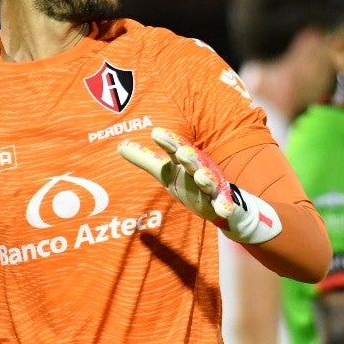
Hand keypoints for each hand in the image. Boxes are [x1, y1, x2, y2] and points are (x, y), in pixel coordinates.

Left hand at [118, 127, 282, 243]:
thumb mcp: (165, 172)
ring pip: (209, 181)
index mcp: (184, 162)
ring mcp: (211, 187)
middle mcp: (198, 170)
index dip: (167, 142)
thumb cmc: (188, 182)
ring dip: (205, 178)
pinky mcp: (222, 203)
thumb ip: (144, 159)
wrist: (219, 203)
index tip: (156, 133)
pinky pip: (224, 205)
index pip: (175, 149)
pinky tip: (223, 210)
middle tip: (181, 151)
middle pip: (193, 162)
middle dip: (188, 157)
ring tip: (200, 176)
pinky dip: (224, 206)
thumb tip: (119, 145)